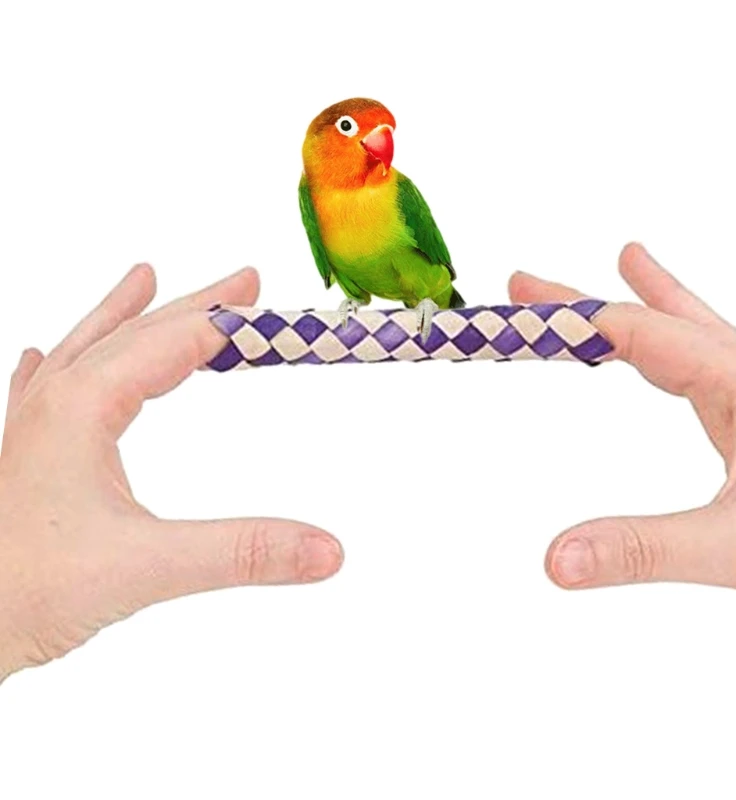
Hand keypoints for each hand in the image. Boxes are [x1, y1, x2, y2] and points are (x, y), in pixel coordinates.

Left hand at [0, 265, 342, 681]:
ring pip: (88, 348)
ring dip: (127, 314)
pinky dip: (63, 360)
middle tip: (245, 280)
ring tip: (142, 278)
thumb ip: (244, 552)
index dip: (231, 321)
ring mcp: (34, 427)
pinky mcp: (24, 458)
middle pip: (138, 331)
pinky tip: (42, 356)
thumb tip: (329, 549)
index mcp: (85, 404)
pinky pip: (45, 387)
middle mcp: (57, 402)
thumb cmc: (25, 591)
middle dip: (196, 305)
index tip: (275, 307)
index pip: (176, 340)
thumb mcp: (148, 567)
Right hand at [510, 243, 735, 613]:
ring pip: (686, 336)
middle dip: (587, 301)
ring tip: (623, 266)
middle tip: (525, 283)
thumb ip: (642, 550)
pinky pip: (699, 372)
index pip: (636, 331)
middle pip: (654, 320)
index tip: (512, 315)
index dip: (569, 320)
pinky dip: (665, 353)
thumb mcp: (735, 548)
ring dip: (639, 309)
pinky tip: (662, 365)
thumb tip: (554, 558)